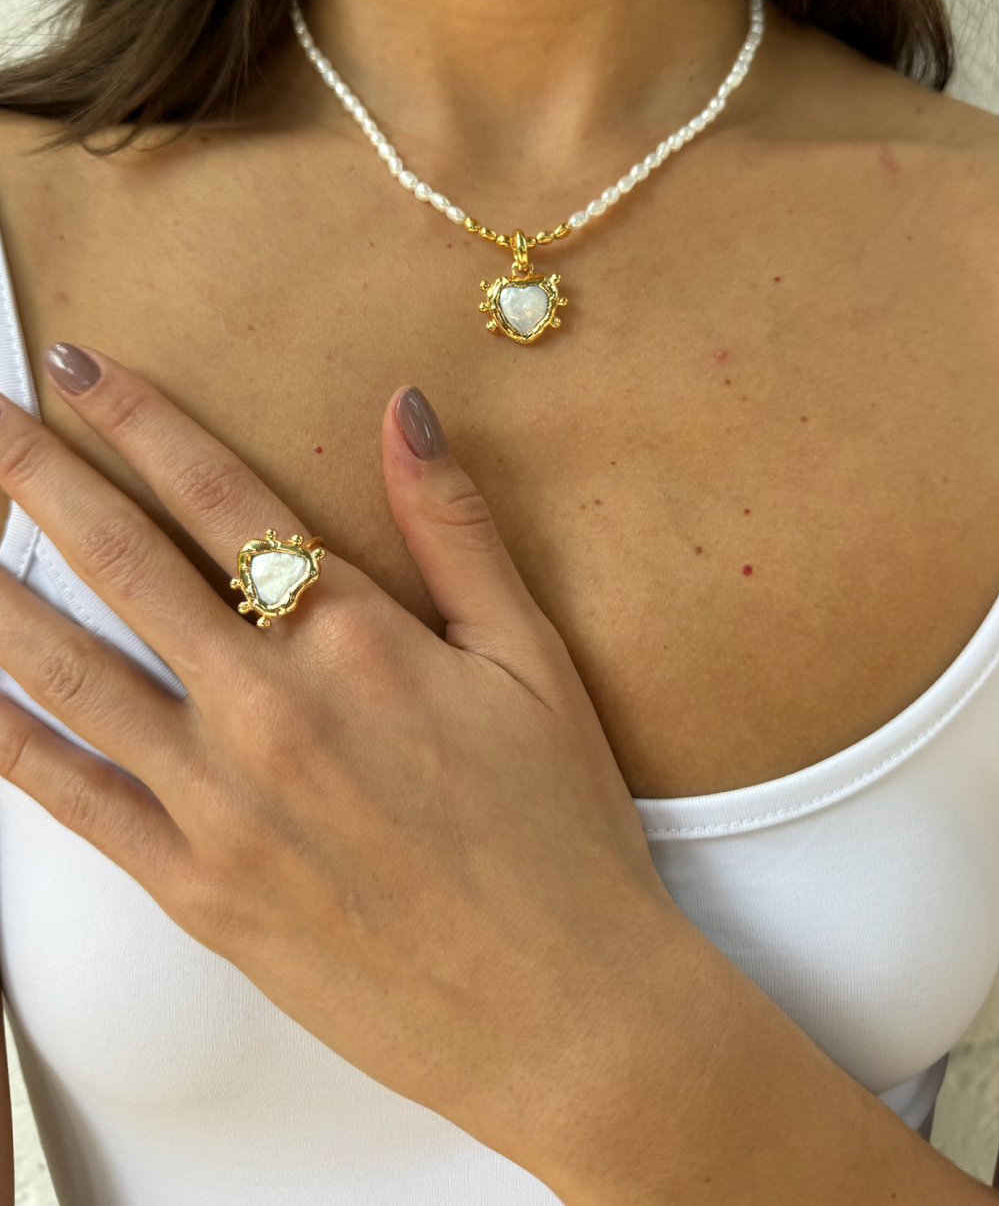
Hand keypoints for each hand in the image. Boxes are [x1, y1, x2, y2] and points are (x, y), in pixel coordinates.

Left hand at [0, 346, 678, 1190]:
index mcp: (357, 639)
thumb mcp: (532, 661)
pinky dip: (6, 738)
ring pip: (71, 668)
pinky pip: (73, 799)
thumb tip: (405, 410)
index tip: (76, 367)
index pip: (220, 495)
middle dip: (34, 475)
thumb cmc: (560, 834)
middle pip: (123, 560)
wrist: (562, 1010)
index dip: (138, 419)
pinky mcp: (196, 889)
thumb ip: (455, 530)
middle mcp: (271, 708)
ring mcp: (220, 803)